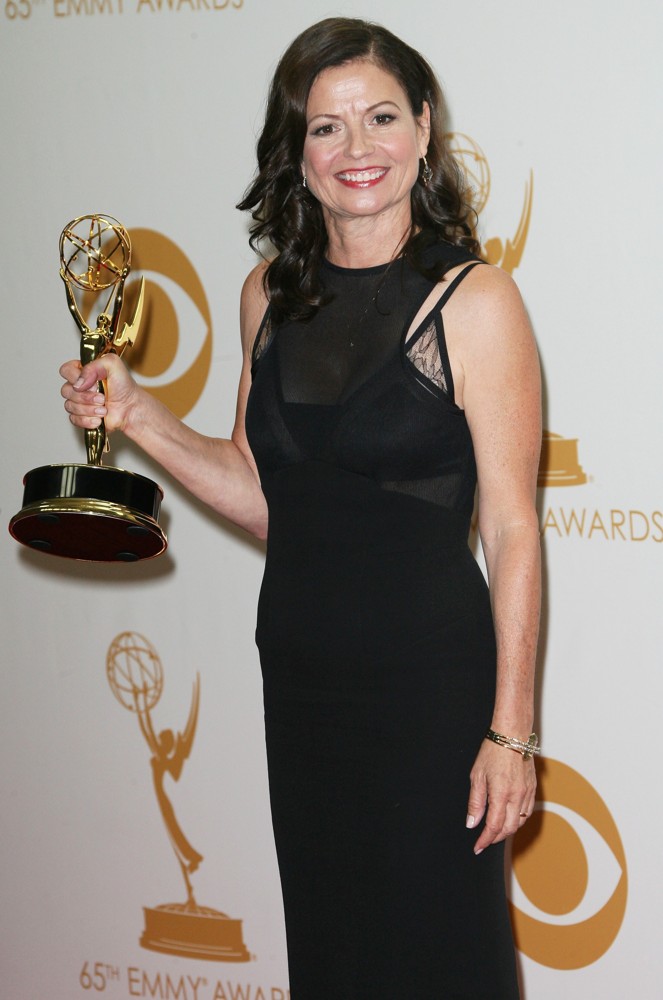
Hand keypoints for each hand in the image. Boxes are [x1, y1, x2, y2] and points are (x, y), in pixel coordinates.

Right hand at [59, 353, 138, 436]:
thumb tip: (79, 383)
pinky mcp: (81, 416)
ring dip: (89, 409)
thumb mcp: (113, 365)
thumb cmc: (124, 387)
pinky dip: (88, 420)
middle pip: (65, 391)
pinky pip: (74, 419)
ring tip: (104, 409)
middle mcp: (78, 386)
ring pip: (69, 406)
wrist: (131, 408)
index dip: (75, 378)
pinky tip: (99, 419)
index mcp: (82, 371)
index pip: (66, 370)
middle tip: (102, 398)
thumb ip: (94, 365)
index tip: (93, 383)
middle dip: (86, 397)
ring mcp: (78, 402)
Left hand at [466, 738, 535, 854]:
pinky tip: (509, 819)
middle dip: (495, 838)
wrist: (512, 735)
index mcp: (501, 794)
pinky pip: (527, 812)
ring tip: (494, 832)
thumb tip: (472, 823)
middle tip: (484, 841)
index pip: (494, 826)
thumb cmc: (492, 751)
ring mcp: (527, 793)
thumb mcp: (477, 776)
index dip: (485, 840)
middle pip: (509, 829)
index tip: (477, 847)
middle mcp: (517, 796)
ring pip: (520, 822)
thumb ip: (475, 802)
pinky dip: (518, 820)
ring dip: (507, 831)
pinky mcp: (532, 788)